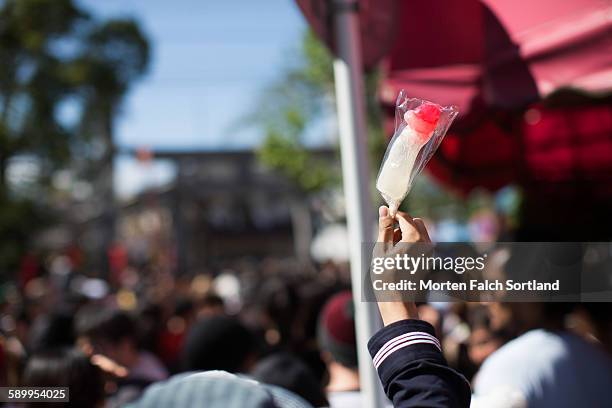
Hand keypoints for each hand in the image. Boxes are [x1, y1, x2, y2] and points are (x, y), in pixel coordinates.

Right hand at [375, 205, 430, 325]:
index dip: (393, 216)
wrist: (397, 300)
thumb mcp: (381, 249)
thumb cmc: (386, 276)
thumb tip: (384, 209)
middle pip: (415, 222)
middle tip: (388, 237)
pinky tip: (400, 256)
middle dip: (402, 224)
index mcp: (415, 239)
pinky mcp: (429, 259)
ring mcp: (429, 252)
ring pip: (419, 232)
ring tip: (393, 249)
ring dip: (406, 233)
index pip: (405, 217)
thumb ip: (385, 227)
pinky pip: (421, 242)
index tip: (383, 221)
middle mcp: (426, 243)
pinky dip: (411, 242)